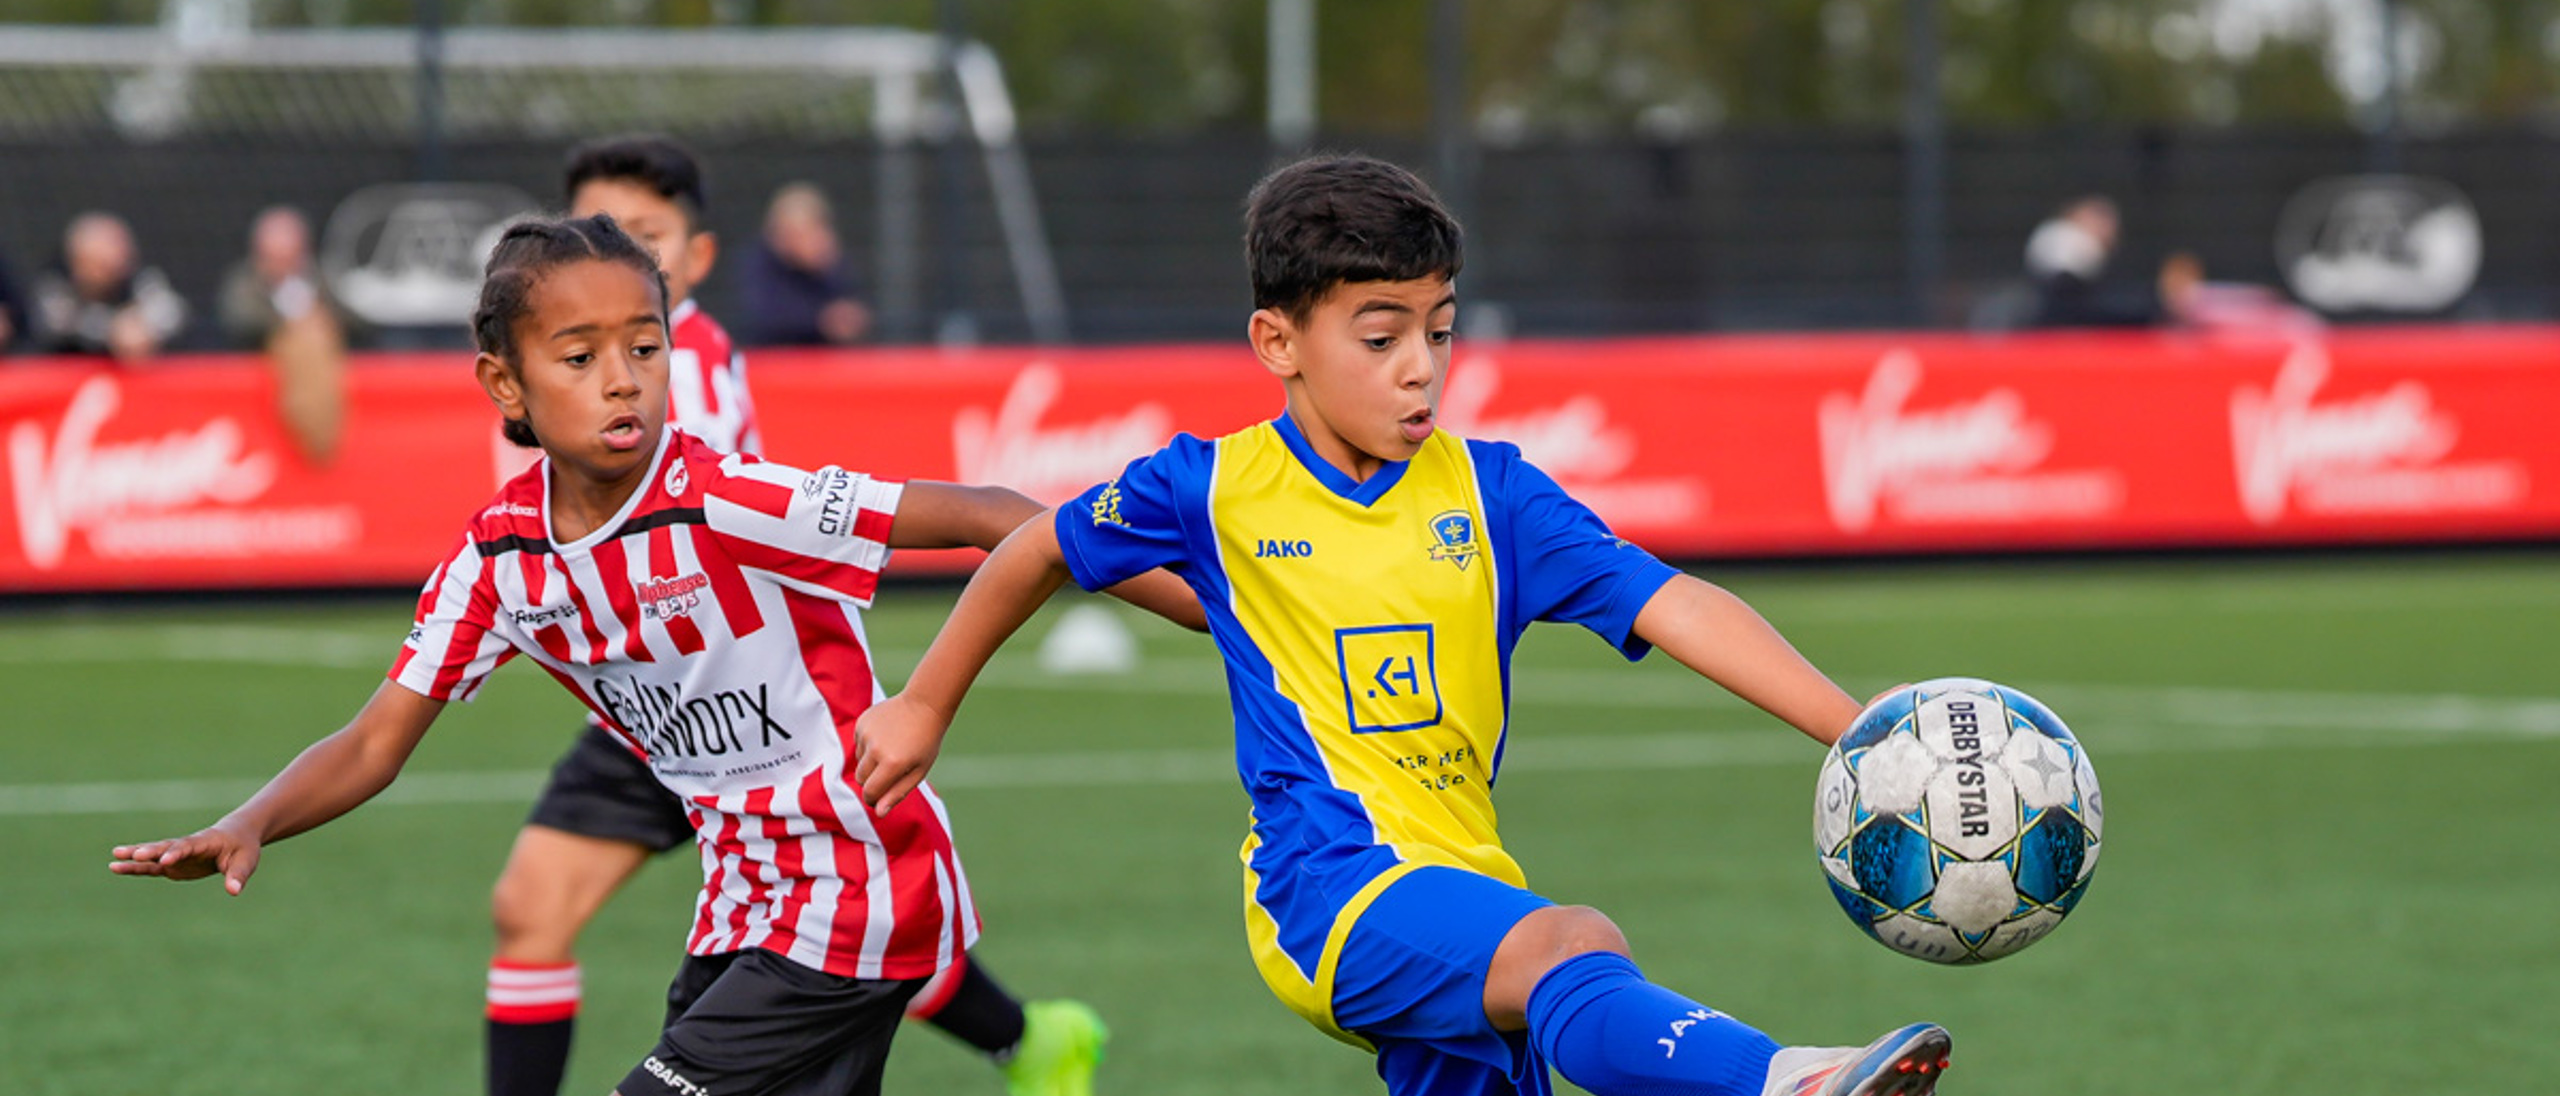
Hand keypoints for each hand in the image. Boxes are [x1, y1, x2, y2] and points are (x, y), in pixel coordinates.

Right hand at [109, 825, 262, 894]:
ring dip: (135, 857)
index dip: (176, 853)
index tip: (164, 860)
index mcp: (205, 842)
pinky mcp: (172, 865)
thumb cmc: (242, 848)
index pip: (188, 846)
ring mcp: (177, 855)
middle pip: (166, 847)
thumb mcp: (246, 861)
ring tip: (113, 859)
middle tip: (133, 854)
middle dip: (151, 851)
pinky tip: (117, 867)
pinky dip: (136, 867)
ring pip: (154, 855)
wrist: (236, 836)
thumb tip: (233, 891)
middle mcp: (187, 846)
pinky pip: (152, 867)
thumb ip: (238, 875)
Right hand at [853, 693, 949, 813]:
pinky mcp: (861, 723)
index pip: (870, 793)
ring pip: (859, 762)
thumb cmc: (926, 742)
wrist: (924, 704)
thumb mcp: (918, 771)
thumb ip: (897, 793)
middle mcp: (876, 749)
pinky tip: (886, 736)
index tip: (881, 798)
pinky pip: (858, 744)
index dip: (874, 800)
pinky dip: (868, 745)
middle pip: (861, 779)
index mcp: (892, 764)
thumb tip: (878, 813)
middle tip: (891, 772)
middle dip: (872, 781)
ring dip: (870, 762)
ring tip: (892, 750)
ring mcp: (866, 734)